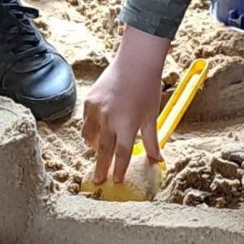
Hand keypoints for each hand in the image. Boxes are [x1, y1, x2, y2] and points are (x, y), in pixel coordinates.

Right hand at [81, 35, 167, 187]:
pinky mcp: (89, 100)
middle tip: (97, 180)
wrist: (135, 62)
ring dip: (94, 146)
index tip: (116, 181)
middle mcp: (109, 120)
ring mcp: (97, 110)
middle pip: (103, 150)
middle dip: (100, 167)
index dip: (119, 169)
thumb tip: (158, 160)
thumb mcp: (152, 116)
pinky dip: (89, 128)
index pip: (121, 154)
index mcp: (127, 125)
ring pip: (89, 136)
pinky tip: (96, 130)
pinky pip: (86, 121)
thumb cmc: (147, 88)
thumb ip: (152, 140)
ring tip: (97, 152)